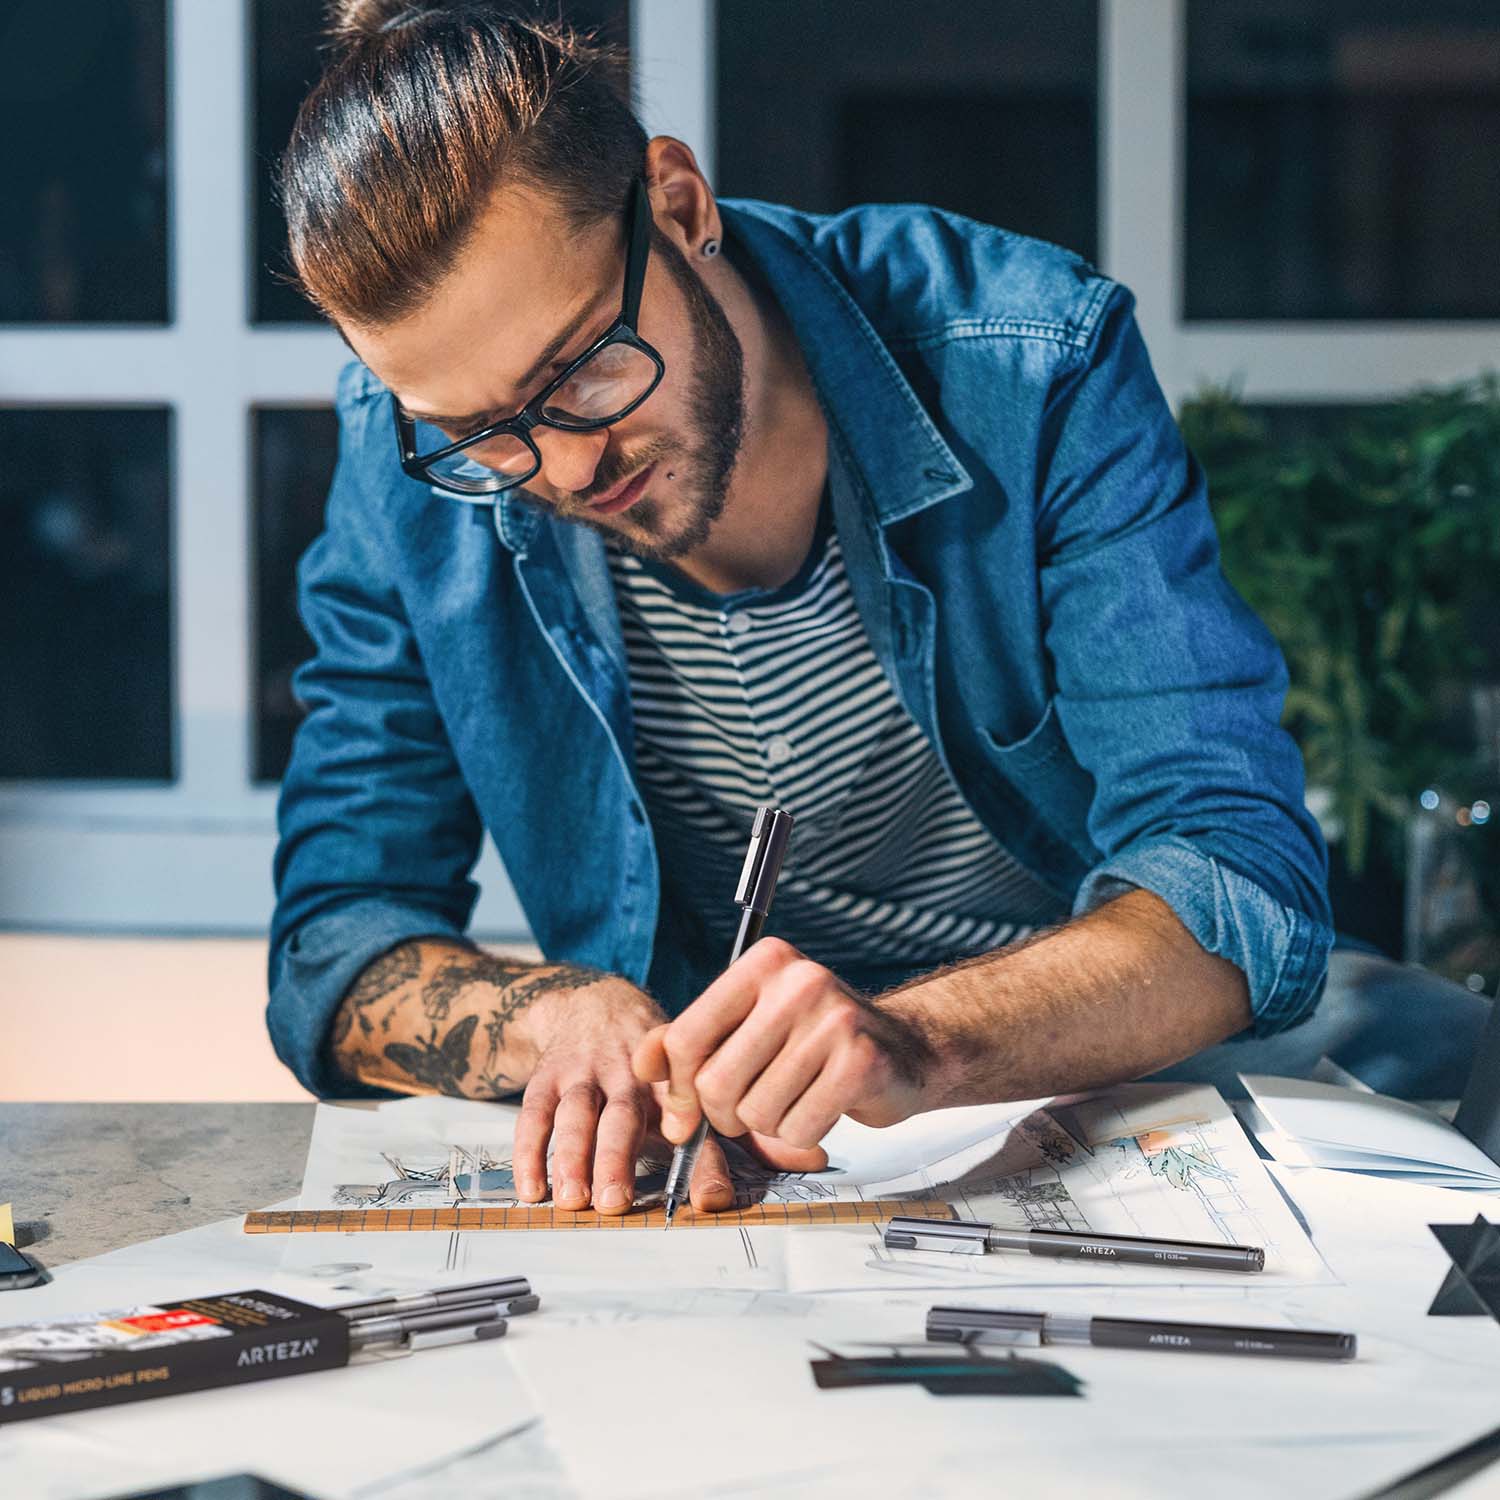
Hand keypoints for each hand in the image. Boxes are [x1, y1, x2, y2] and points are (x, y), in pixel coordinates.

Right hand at [511, 977, 824, 1213]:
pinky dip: (531, 1151)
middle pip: (624, 1115)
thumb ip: (751, 1130)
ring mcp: (586, 1073)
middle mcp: (631, 1073)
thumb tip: (815, 1156)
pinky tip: (533, 1187)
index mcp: (677, 1077)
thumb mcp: (703, 1083)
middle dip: (618, 1157)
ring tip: (574, 1199)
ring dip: (572, 1156)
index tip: (711, 1200)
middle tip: (617, 1202)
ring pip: (577, 1113)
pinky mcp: (549, 1077)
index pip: (695, 1117)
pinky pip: (533, 1113)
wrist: (595, 1004)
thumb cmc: (660, 1064)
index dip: (703, 1158)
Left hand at [631, 937, 933, 1151]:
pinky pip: (798, 1128)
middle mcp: (798, 981)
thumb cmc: (814, 1040)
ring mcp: (834, 1019)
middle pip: (716, 1082)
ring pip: (755, 1111)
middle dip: (725, 1113)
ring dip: (768, 1124)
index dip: (679, 1087)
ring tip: (793, 1098)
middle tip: (750, 1107)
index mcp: (763, 963)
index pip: (687, 1037)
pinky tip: (821, 1107)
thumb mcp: (749, 1023)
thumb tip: (641, 1065)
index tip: (686, 1111)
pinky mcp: (861, 1062)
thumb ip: (690, 1040)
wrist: (904, 1051)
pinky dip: (801, 1134)